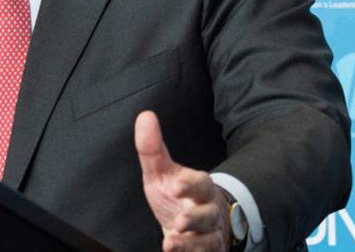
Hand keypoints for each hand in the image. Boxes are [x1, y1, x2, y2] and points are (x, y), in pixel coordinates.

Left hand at [135, 110, 230, 250]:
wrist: (200, 224)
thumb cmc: (179, 196)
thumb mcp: (163, 173)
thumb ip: (153, 149)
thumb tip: (145, 116)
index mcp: (201, 188)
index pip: (201, 184)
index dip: (190, 185)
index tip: (176, 185)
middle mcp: (209, 211)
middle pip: (208, 215)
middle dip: (196, 218)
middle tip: (180, 221)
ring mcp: (209, 234)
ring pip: (208, 240)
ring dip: (191, 243)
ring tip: (171, 243)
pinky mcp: (206, 251)